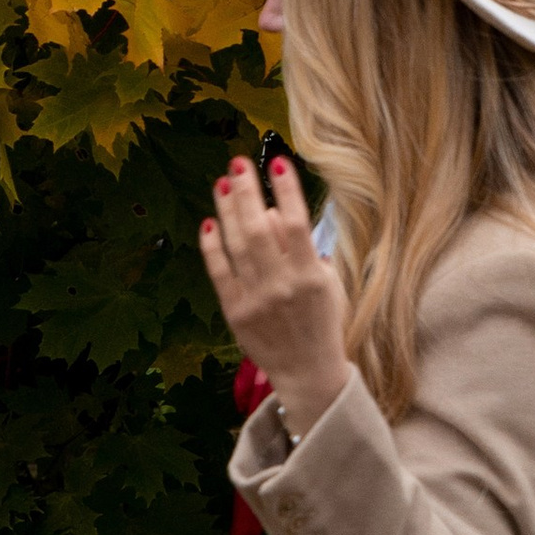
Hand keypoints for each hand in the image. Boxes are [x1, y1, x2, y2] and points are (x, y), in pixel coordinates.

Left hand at [199, 151, 348, 439]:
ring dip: (228, 210)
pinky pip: (218, 272)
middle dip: (248, 192)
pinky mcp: (234, 312)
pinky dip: (211, 247)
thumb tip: (273, 213)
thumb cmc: (321, 320)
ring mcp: (255, 299)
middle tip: (239, 163)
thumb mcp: (325, 282)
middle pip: (259, 229)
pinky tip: (209, 222)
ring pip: (236, 246)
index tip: (278, 163)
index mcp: (311, 277)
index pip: (297, 225)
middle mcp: (282, 286)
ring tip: (223, 183)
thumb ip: (301, 248)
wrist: (308, 371)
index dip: (287, 192)